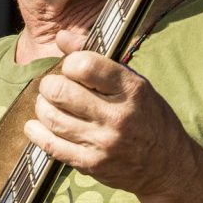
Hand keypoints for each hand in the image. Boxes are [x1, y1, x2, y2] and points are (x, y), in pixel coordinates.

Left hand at [23, 30, 197, 197]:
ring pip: (52, 117)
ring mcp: (103, 142)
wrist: (168, 165)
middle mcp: (117, 116)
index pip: (84, 65)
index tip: (71, 68)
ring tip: (48, 103)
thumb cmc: (148, 116)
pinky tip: (35, 125)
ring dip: (43, 106)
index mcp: (130, 89)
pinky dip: (37, 132)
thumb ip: (96, 57)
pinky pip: (51, 145)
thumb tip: (61, 36)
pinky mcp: (91, 164)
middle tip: (53, 87)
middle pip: (60, 92)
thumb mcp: (133, 81)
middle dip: (50, 85)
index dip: (70, 63)